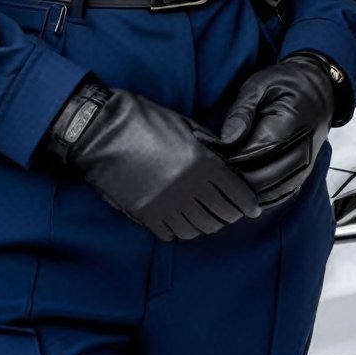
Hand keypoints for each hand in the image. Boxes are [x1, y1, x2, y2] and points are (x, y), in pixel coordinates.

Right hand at [46, 78, 260, 240]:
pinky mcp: (145, 215)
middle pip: (220, 214)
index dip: (247, 203)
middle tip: (234, 213)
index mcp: (200, 162)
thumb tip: (226, 161)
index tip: (253, 208)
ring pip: (198, 228)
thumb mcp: (185, 124)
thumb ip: (209, 145)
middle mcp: (186, 188)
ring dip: (208, 225)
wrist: (102, 133)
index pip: (235, 192)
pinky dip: (183, 230)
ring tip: (211, 219)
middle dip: (231, 215)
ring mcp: (165, 205)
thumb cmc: (144, 120)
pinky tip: (185, 221)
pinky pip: (172, 234)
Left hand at [216, 54, 336, 208]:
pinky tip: (243, 189)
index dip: (223, 160)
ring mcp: (304, 167)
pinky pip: (280, 195)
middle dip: (231, 178)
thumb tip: (226, 140)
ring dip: (244, 190)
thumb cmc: (288, 82)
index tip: (205, 154)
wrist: (321, 88)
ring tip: (223, 177)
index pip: (248, 158)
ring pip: (268, 193)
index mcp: (286, 128)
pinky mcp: (304, 173)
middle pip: (257, 181)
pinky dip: (260, 196)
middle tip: (209, 168)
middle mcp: (300, 153)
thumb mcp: (261, 83)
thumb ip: (242, 110)